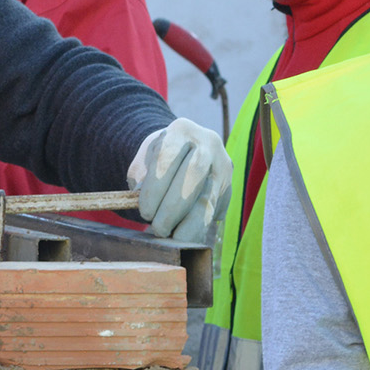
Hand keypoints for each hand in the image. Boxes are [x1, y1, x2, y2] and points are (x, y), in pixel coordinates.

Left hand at [127, 117, 230, 242]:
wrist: (184, 150)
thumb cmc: (158, 159)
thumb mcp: (143, 162)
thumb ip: (141, 180)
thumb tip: (143, 203)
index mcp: (181, 130)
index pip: (167, 158)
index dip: (155, 189)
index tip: (144, 212)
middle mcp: (207, 143)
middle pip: (192, 175)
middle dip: (173, 208)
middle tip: (158, 228)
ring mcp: (223, 164)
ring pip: (209, 197)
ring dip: (190, 224)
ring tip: (173, 239)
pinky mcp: (229, 185)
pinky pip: (216, 210)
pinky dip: (200, 227)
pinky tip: (187, 237)